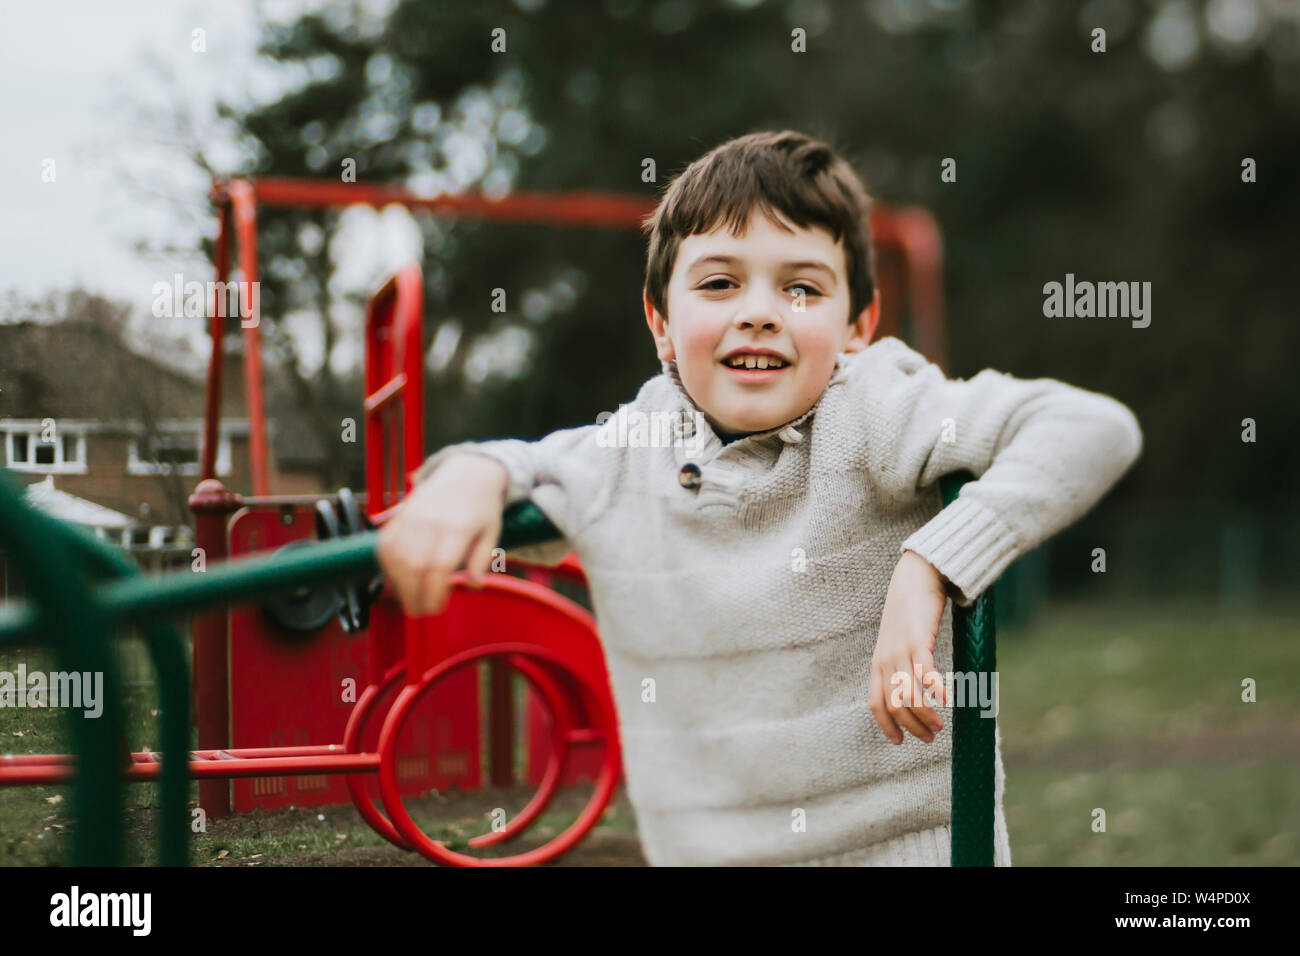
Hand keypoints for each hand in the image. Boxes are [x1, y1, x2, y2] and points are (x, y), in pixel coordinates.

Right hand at [376, 453, 508, 616]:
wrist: (466, 472)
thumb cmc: (481, 508)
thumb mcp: (492, 532)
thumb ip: (482, 559)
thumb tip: (474, 585)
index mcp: (458, 526)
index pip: (440, 566)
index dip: (434, 592)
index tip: (437, 607)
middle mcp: (431, 520)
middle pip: (415, 565)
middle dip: (415, 595)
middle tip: (422, 611)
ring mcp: (412, 516)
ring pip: (396, 558)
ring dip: (400, 585)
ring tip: (411, 600)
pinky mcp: (399, 516)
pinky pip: (386, 545)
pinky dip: (388, 567)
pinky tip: (398, 580)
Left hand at [868, 550, 950, 745]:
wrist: (915, 576)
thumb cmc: (910, 611)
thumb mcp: (897, 641)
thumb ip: (901, 663)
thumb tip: (914, 688)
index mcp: (878, 663)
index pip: (876, 704)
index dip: (887, 726)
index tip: (900, 742)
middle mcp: (886, 659)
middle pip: (894, 704)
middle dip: (912, 726)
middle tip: (930, 737)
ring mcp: (901, 649)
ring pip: (909, 693)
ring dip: (925, 715)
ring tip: (940, 726)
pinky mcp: (919, 638)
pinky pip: (924, 671)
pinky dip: (934, 689)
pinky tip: (946, 699)